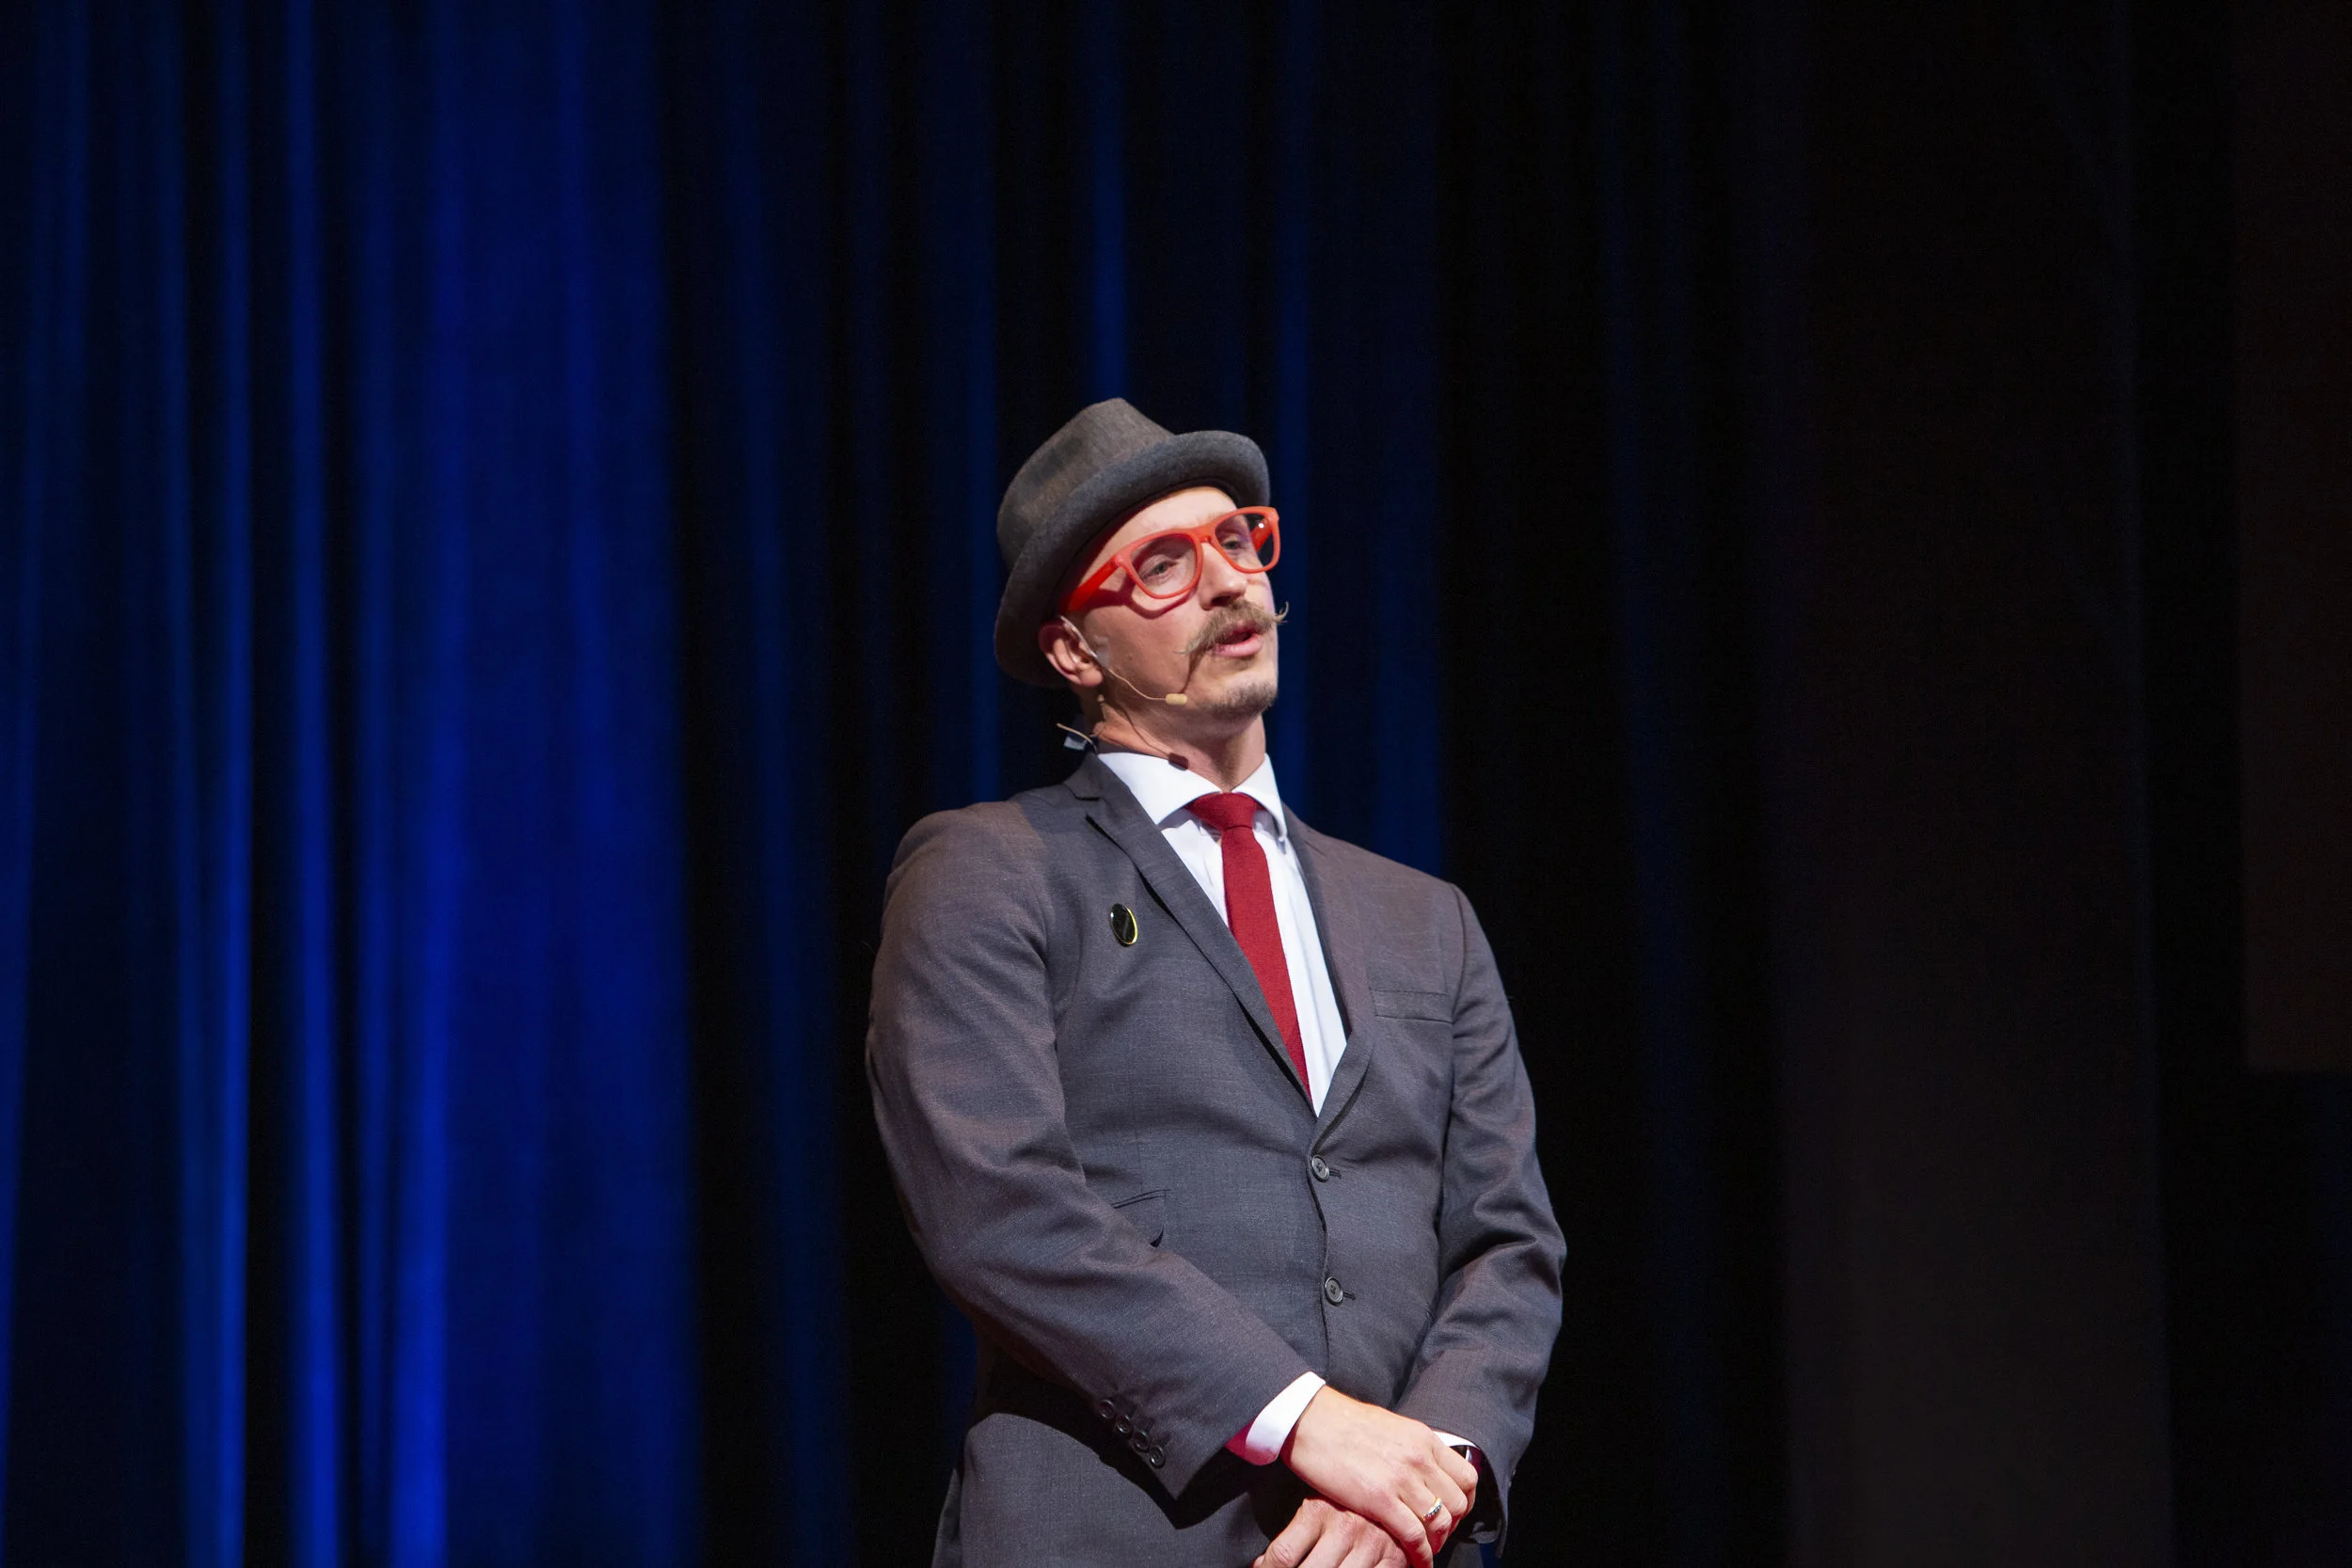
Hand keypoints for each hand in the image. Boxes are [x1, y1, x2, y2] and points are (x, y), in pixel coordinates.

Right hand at [1279, 1388, 1477, 1567]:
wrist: (1311, 1420)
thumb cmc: (1344, 1424)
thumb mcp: (1392, 1427)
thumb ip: (1413, 1448)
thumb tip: (1423, 1469)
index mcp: (1424, 1439)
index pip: (1467, 1477)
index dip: (1464, 1502)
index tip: (1452, 1513)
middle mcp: (1420, 1458)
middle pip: (1458, 1503)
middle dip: (1452, 1526)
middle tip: (1436, 1535)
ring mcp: (1402, 1479)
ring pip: (1440, 1522)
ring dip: (1436, 1543)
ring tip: (1425, 1550)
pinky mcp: (1380, 1499)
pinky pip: (1414, 1536)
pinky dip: (1420, 1555)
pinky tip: (1415, 1562)